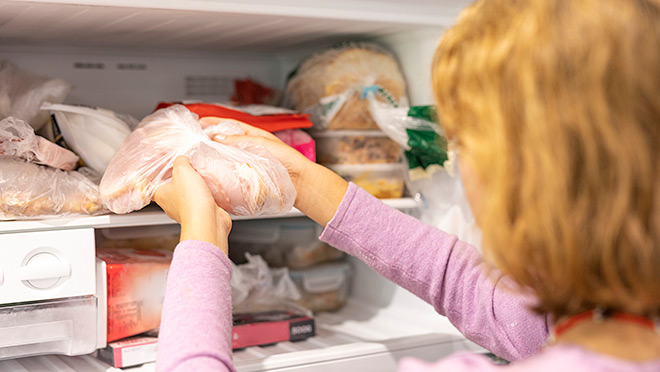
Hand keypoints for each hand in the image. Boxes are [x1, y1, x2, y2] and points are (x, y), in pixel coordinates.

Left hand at [153, 156, 231, 252]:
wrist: (208, 220)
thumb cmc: (191, 199)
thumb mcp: (182, 170)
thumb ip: (180, 161)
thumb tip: (182, 159)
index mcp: (160, 194)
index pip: (155, 180)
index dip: (162, 170)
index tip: (170, 163)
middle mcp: (170, 204)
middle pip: (174, 185)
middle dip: (183, 176)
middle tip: (191, 168)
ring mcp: (185, 210)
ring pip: (189, 193)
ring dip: (196, 185)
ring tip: (203, 176)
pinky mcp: (199, 213)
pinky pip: (201, 200)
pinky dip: (206, 194)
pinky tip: (211, 188)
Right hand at [203, 117, 347, 226]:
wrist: (299, 181)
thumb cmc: (287, 160)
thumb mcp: (262, 143)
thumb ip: (240, 140)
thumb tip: (217, 136)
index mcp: (253, 135)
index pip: (230, 124)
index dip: (214, 122)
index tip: (200, 121)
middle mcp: (248, 147)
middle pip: (225, 141)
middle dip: (209, 139)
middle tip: (194, 140)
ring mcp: (247, 162)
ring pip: (225, 157)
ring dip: (213, 156)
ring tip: (199, 156)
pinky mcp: (247, 176)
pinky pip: (230, 172)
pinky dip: (221, 171)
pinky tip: (212, 173)